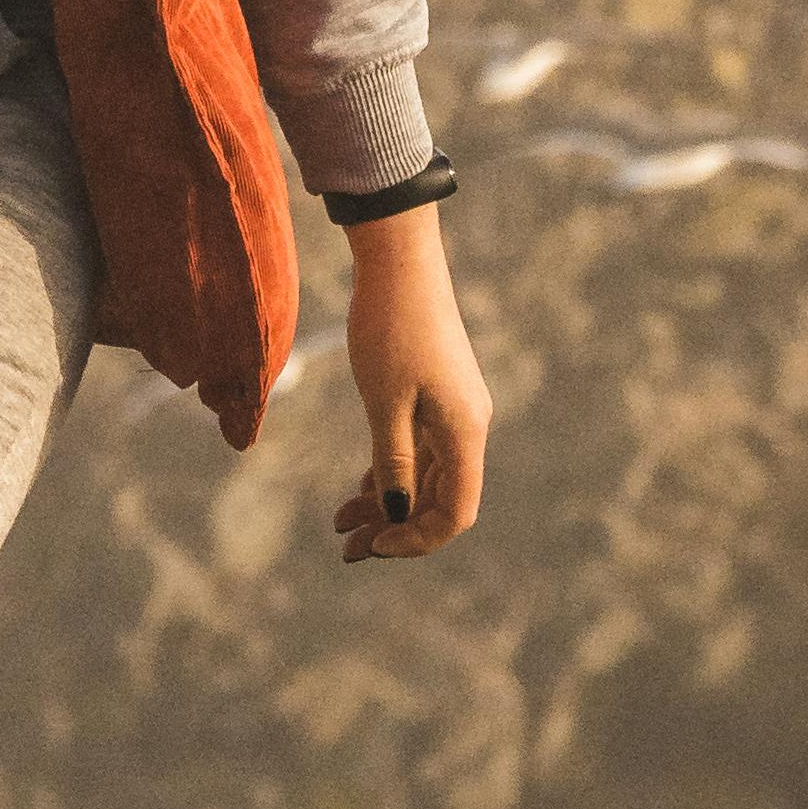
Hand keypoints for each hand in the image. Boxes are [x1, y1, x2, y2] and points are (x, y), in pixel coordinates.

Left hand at [332, 204, 490, 561]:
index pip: (454, 513)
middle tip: (346, 548)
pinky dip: (388, 472)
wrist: (400, 260)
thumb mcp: (384, 402)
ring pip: (423, 476)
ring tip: (341, 525)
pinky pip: (416, 450)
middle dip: (393, 527)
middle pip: (437, 499)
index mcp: (464, 432)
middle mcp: (466, 426)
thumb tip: (395, 513)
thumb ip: (391, 461)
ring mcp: (452, 411)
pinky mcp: (434, 395)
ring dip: (386, 503)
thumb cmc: (390, 327)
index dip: (416, 539)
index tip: (372, 546)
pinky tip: (358, 490)